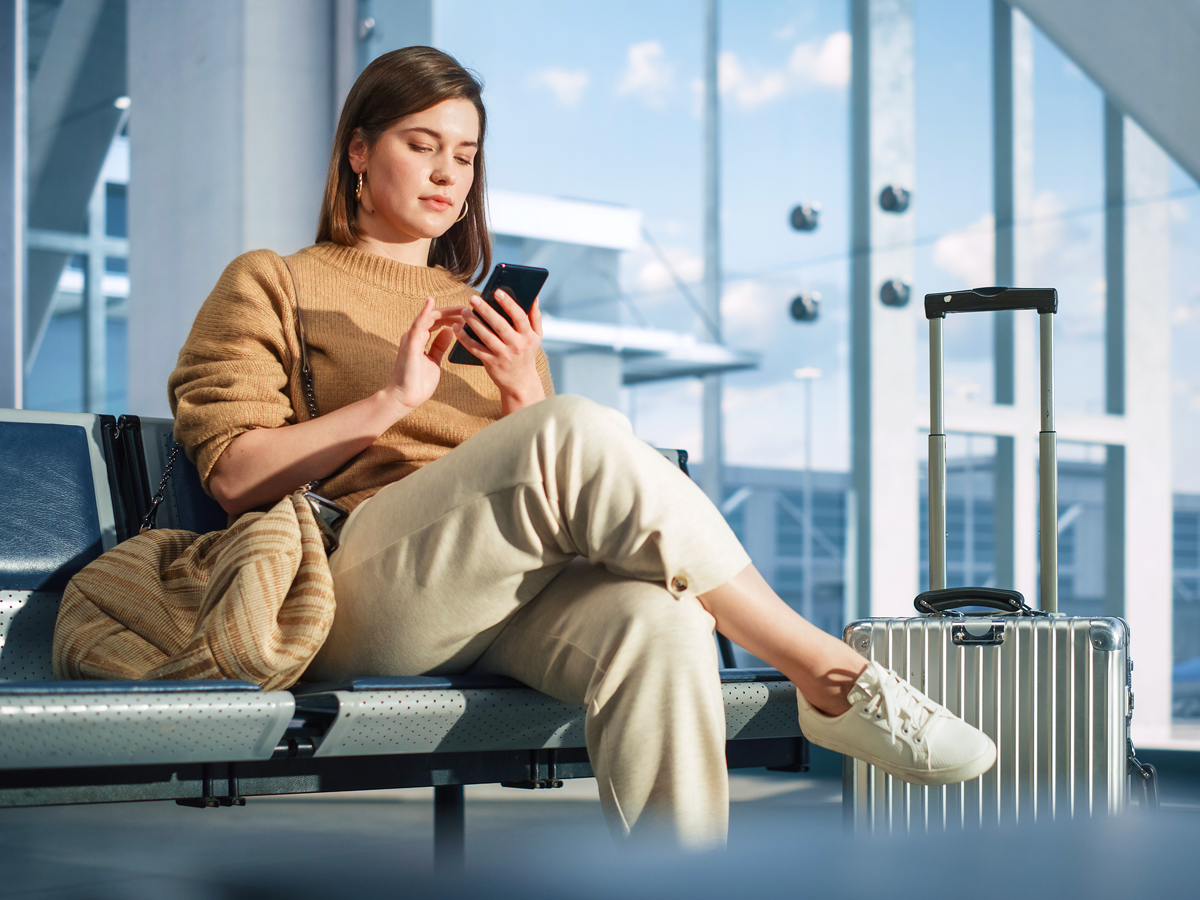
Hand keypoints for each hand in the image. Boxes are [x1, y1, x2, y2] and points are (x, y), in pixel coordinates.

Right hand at [385, 298, 464, 412]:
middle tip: (469, 309)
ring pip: (428, 318)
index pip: (437, 322)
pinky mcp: (410, 345)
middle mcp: (415, 336)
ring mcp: (411, 339)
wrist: (405, 398)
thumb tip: (449, 332)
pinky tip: (431, 302)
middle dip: (452, 312)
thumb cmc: (417, 382)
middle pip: (434, 317)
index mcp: (420, 339)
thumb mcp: (434, 360)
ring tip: (461, 308)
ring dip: (445, 312)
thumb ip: (439, 346)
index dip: (452, 317)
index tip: (468, 316)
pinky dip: (424, 312)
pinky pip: (417, 325)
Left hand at [453, 290, 545, 413]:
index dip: (508, 304)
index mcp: (528, 336)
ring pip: (486, 336)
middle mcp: (516, 345)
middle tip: (473, 298)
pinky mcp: (491, 363)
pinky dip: (465, 339)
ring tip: (464, 310)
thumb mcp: (536, 337)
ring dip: (474, 323)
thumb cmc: (527, 353)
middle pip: (499, 325)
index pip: (519, 317)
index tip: (497, 291)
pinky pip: (475, 349)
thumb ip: (535, 317)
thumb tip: (534, 296)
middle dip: (486, 310)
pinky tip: (457, 328)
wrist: (521, 383)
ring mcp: (503, 355)